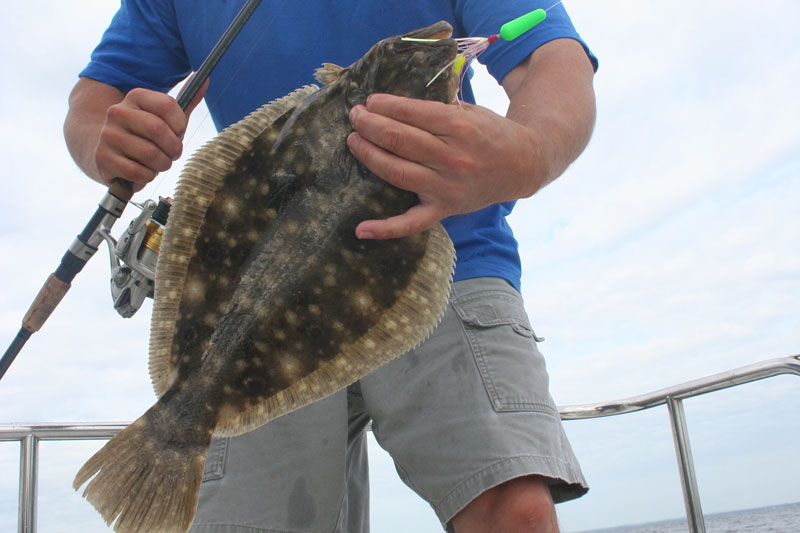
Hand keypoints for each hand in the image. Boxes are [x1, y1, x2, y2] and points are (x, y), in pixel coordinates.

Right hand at [94, 78, 207, 190]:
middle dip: (173, 148)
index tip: (177, 132)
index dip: (179, 125)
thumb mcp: (167, 119)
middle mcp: (118, 112)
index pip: (167, 105)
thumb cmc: (146, 137)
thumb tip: (206, 79)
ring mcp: (107, 134)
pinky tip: (141, 172)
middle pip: (158, 130)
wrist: (108, 154)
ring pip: (150, 154)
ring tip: (156, 163)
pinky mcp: (102, 158)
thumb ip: (187, 102)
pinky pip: (138, 172)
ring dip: (161, 165)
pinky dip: (146, 177)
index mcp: (135, 97)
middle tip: (171, 153)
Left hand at [346, 93, 545, 239]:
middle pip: (399, 140)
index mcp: (460, 127)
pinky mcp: (445, 209)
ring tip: (354, 141)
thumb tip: (393, 105)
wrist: (523, 165)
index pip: (412, 114)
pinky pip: (411, 223)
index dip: (385, 105)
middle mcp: (452, 158)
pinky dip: (385, 229)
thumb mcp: (470, 111)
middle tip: (356, 116)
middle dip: (370, 125)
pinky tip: (361, 230)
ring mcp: (447, 187)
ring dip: (369, 155)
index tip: (370, 101)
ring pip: (397, 172)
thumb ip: (436, 110)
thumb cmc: (491, 133)